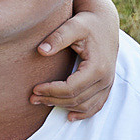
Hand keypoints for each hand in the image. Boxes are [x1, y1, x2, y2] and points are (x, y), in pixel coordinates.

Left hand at [31, 0, 119, 119]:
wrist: (105, 23)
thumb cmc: (87, 23)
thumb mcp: (73, 26)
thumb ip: (58, 37)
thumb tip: (41, 50)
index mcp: (97, 67)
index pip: (71, 88)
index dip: (51, 91)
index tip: (35, 89)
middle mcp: (106, 79)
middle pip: (76, 99)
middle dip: (52, 100)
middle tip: (32, 98)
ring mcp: (108, 84)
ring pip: (85, 106)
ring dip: (63, 107)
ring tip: (43, 102)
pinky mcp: (107, 86)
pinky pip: (97, 106)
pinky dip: (83, 113)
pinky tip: (69, 116)